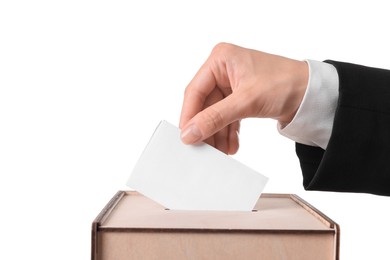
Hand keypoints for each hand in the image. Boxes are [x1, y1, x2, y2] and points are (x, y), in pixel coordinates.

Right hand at [179, 43, 307, 153]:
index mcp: (221, 59)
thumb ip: (215, 118)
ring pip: (216, 113)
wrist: (313, 93)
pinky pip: (228, 116)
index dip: (189, 116)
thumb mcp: (246, 101)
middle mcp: (223, 69)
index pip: (195, 90)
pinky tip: (231, 146)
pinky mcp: (240, 97)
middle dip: (206, 128)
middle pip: (205, 104)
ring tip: (220, 152)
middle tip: (204, 149)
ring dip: (218, 134)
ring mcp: (232, 84)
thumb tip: (189, 133)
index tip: (186, 137)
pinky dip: (229, 131)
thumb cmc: (286, 83)